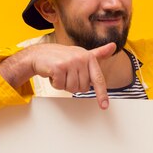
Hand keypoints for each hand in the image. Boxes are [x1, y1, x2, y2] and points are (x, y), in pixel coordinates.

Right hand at [0, 42, 115, 109]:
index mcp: (89, 57)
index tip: (104, 106)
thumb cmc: (61, 56)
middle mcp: (81, 58)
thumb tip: (113, 46)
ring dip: (64, 85)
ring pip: (72, 88)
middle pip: (83, 88)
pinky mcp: (58, 67)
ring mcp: (70, 62)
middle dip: (74, 85)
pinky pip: (61, 86)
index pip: (98, 79)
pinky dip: (56, 84)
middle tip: (67, 75)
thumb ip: (98, 53)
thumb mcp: (81, 54)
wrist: (39, 54)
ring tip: (60, 74)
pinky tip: (53, 74)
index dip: (102, 94)